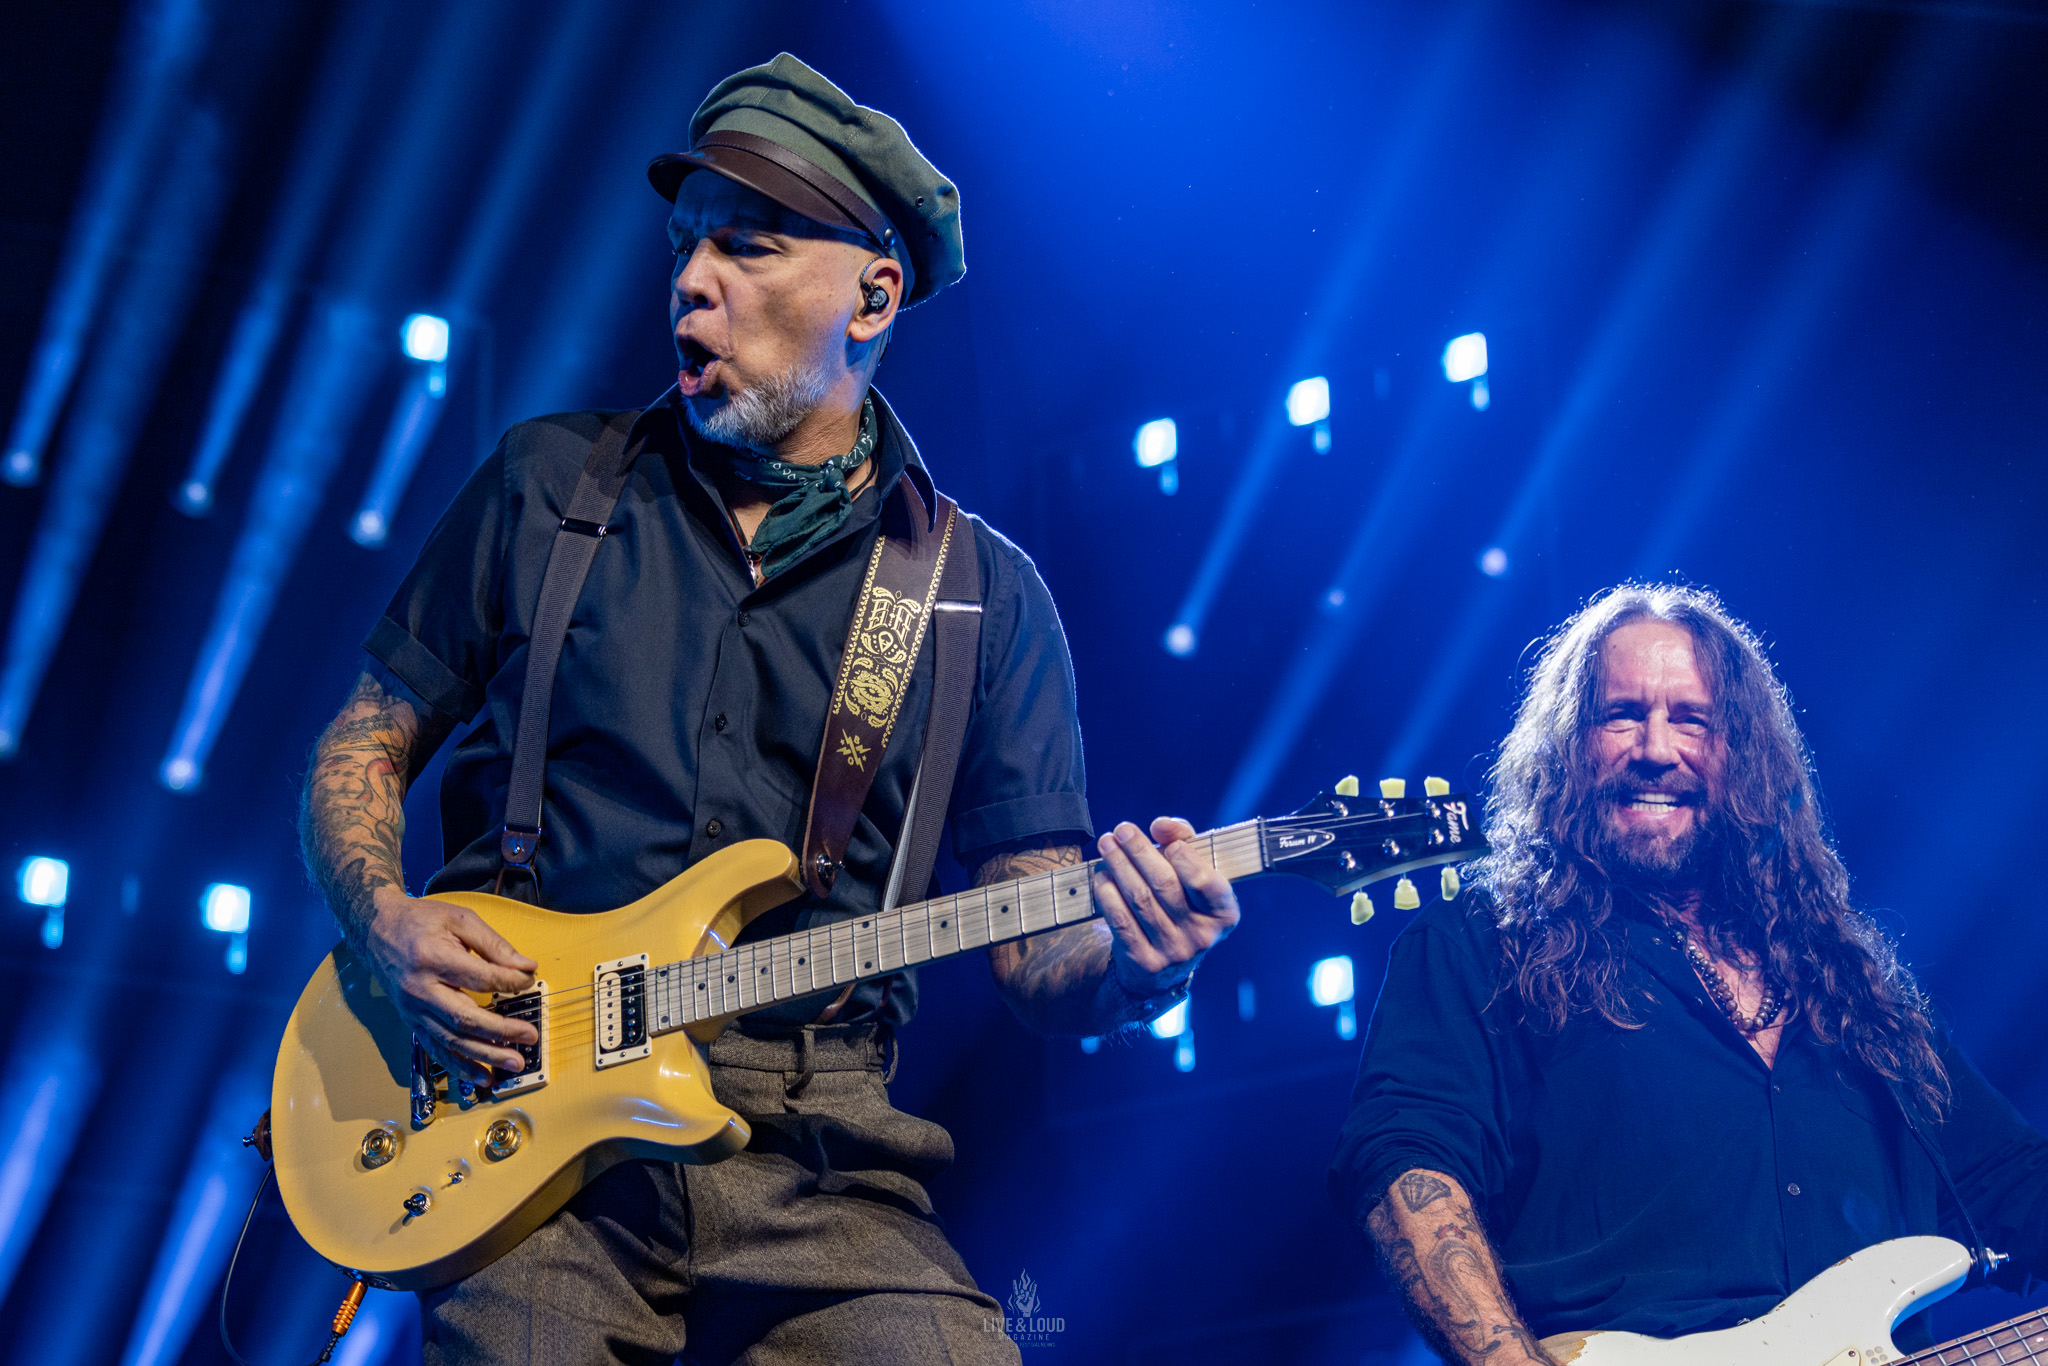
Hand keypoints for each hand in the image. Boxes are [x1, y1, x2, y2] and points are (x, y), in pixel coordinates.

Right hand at [361, 887, 537, 1084]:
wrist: (377, 930)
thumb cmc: (422, 921)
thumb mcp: (460, 919)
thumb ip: (494, 944)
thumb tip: (527, 967)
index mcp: (432, 958)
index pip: (480, 977)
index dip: (509, 981)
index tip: (529, 980)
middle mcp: (419, 989)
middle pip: (464, 1017)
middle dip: (501, 1031)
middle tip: (530, 1036)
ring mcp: (413, 1010)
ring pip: (451, 1040)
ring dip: (485, 1055)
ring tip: (514, 1063)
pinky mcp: (411, 1022)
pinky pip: (436, 1048)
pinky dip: (459, 1065)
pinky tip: (482, 1076)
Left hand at [1092, 817, 1240, 994]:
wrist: (1167, 965)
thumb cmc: (1182, 903)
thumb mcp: (1193, 875)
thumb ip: (1183, 841)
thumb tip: (1161, 825)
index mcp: (1224, 913)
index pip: (1206, 881)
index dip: (1183, 855)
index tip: (1159, 833)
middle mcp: (1202, 936)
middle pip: (1165, 885)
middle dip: (1139, 851)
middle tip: (1122, 830)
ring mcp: (1173, 952)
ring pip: (1140, 900)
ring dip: (1119, 866)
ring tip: (1107, 844)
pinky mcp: (1145, 961)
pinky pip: (1121, 921)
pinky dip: (1108, 894)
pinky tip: (1103, 875)